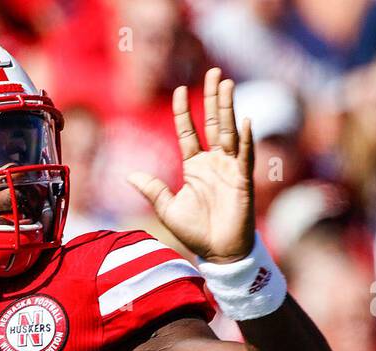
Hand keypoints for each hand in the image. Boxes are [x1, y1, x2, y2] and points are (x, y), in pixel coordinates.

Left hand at [127, 68, 254, 262]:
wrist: (217, 253)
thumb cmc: (194, 232)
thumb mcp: (167, 208)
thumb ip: (152, 188)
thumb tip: (128, 175)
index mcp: (195, 166)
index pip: (188, 132)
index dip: (184, 112)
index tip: (179, 90)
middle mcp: (214, 163)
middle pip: (213, 123)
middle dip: (213, 98)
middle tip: (213, 72)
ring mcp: (229, 169)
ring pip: (229, 132)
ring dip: (228, 108)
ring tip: (227, 84)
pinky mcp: (242, 181)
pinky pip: (245, 156)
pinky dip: (246, 139)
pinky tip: (246, 120)